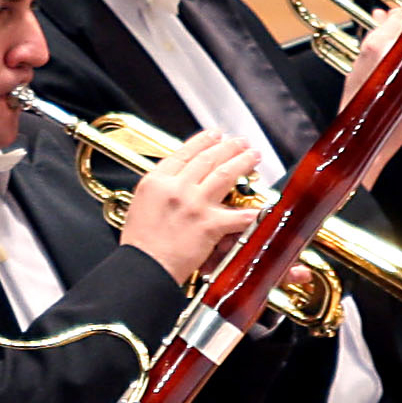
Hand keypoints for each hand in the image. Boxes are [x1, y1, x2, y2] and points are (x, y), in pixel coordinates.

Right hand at [117, 128, 258, 286]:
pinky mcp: (208, 225)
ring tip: (252, 156)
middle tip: (240, 142)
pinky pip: (236, 215)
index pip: (184, 153)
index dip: (203, 141)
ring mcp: (194, 204)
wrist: (144, 268)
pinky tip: (261, 206)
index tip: (215, 135)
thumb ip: (160, 188)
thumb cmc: (140, 244)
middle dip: (228, 147)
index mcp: (156, 181)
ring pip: (224, 174)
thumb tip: (177, 180)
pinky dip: (250, 211)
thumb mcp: (141, 205)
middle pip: (207, 159)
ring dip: (242, 162)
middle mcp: (176, 188)